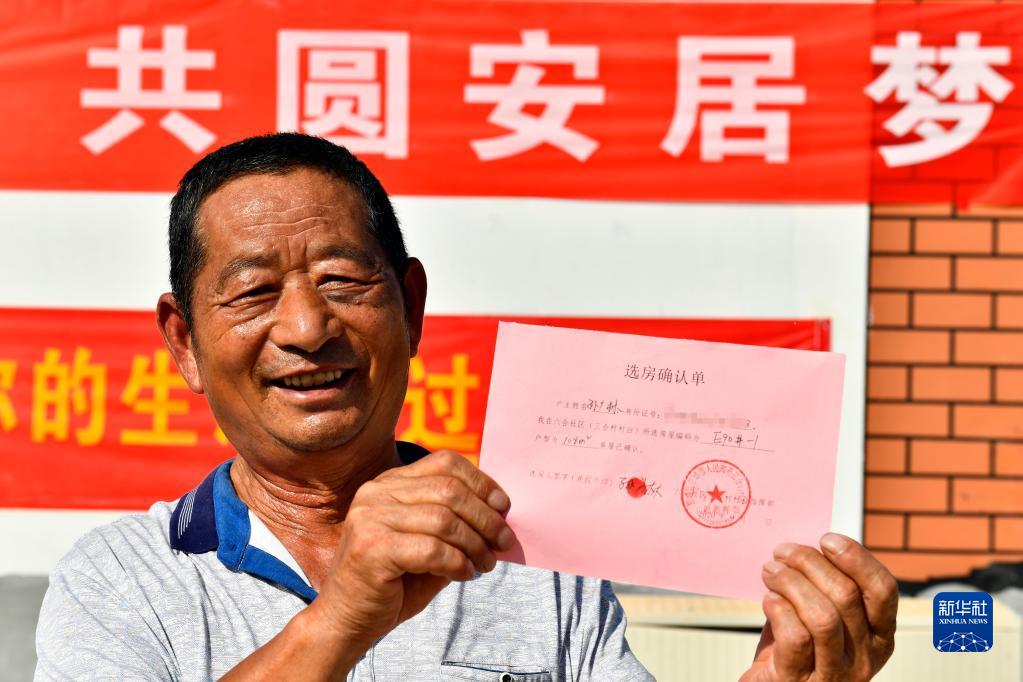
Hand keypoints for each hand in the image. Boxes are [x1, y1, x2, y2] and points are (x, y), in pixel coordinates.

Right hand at [306, 450, 513, 649]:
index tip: (503, 507)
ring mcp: (370, 518)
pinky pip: (432, 550)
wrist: (347, 621)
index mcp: (389, 483)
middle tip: (504, 542)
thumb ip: (455, 521)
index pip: (445, 463)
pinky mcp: (372, 548)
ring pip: (444, 520)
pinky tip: (463, 574)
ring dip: (475, 544)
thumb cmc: (393, 582)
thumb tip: (500, 511)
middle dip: (486, 518)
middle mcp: (376, 493)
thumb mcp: (428, 541)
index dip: (481, 482)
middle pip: (450, 490)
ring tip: (486, 564)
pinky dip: (457, 563)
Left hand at [739, 533, 897, 681]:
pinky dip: (779, 610)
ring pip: (823, 616)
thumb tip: (806, 546)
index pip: (883, 590)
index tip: (827, 539)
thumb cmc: (794, 650)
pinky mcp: (799, 681)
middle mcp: (864, 658)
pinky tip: (768, 600)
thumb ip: (822, 588)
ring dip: (792, 582)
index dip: (857, 559)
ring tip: (770, 571)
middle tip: (783, 552)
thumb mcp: (818, 618)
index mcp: (877, 636)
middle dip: (810, 563)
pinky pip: (796, 638)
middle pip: (846, 596)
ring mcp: (835, 674)